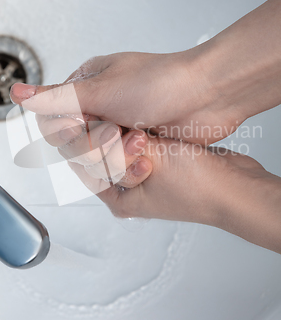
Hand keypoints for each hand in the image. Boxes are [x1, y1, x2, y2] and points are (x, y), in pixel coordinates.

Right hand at [10, 50, 243, 144]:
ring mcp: (120, 126)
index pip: (54, 121)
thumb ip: (56, 98)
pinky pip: (121, 167)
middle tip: (120, 131)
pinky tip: (150, 151)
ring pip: (98, 160)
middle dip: (99, 146)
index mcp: (86, 86)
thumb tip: (17, 92)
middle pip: (76, 145)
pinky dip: (133, 164)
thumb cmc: (160, 83)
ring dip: (119, 155)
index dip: (68, 132)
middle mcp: (101, 107)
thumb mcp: (101, 90)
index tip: (87, 127)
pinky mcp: (139, 144)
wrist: (208, 95)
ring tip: (143, 139)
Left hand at [69, 135, 280, 254]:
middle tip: (124, 131)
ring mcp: (144, 174)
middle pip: (102, 155)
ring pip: (121, 146)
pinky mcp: (159, 160)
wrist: (236, 187)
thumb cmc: (198, 188)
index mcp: (119, 199)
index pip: (86, 167)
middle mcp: (128, 189)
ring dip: (127, 134)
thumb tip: (97, 128)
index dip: (84, 142)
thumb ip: (122, 145)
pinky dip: (141, 132)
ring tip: (141, 132)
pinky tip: (145, 124)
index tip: (85, 120)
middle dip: (110, 138)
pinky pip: (141, 142)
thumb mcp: (152, 162)